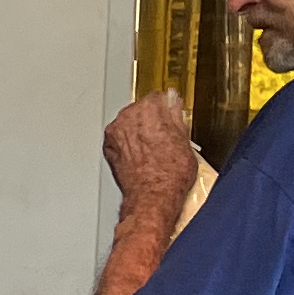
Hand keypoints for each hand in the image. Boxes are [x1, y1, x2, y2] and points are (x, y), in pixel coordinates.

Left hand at [103, 91, 198, 219]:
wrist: (153, 197)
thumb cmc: (170, 174)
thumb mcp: (185, 140)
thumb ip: (176, 116)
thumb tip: (174, 104)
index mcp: (151, 107)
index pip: (159, 97)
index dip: (167, 109)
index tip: (170, 117)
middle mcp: (129, 115)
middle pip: (141, 109)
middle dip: (151, 120)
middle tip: (163, 138)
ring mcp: (117, 131)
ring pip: (128, 123)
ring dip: (137, 132)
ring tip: (152, 151)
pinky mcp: (108, 147)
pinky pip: (119, 139)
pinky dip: (127, 145)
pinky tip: (140, 157)